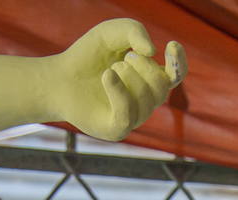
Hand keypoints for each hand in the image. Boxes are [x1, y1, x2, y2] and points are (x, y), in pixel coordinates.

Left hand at [51, 19, 185, 141]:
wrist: (59, 79)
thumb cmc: (88, 57)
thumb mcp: (110, 33)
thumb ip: (133, 30)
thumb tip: (152, 52)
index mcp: (150, 81)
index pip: (176, 75)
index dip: (179, 62)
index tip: (171, 45)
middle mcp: (146, 102)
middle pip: (161, 85)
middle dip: (143, 66)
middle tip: (123, 58)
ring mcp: (134, 118)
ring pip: (146, 99)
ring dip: (127, 75)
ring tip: (109, 70)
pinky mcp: (118, 130)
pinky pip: (128, 114)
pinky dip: (118, 91)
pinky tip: (107, 75)